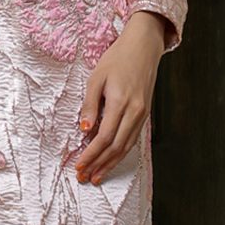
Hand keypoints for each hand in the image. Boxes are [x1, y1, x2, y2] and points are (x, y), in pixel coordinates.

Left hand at [68, 11, 167, 185]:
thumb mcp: (96, 78)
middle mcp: (135, 112)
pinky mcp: (145, 114)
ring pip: (126, 147)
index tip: (79, 165)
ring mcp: (142, 114)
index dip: (91, 154)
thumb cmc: (117, 59)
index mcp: (120, 102)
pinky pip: (132, 139)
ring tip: (97, 176)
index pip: (104, 137)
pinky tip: (111, 160)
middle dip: (99, 164)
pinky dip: (121, 153)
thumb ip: (90, 105)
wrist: (143, 47)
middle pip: (116, 147)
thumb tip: (84, 130)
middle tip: (85, 177)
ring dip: (111, 163)